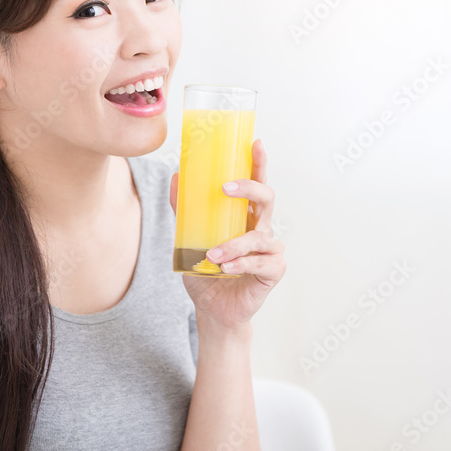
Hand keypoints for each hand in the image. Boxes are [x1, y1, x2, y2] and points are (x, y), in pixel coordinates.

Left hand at [169, 139, 285, 330]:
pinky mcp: (273, 270)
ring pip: (258, 235)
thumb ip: (184, 210)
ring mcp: (270, 249)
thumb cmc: (207, 272)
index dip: (258, 162)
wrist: (213, 308)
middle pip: (267, 198)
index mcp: (245, 216)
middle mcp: (261, 228)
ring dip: (233, 244)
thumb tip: (176, 177)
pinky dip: (240, 263)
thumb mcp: (189, 238)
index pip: (256, 183)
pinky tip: (225, 268)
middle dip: (249, 188)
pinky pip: (259, 262)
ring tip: (211, 256)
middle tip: (224, 188)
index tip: (255, 142)